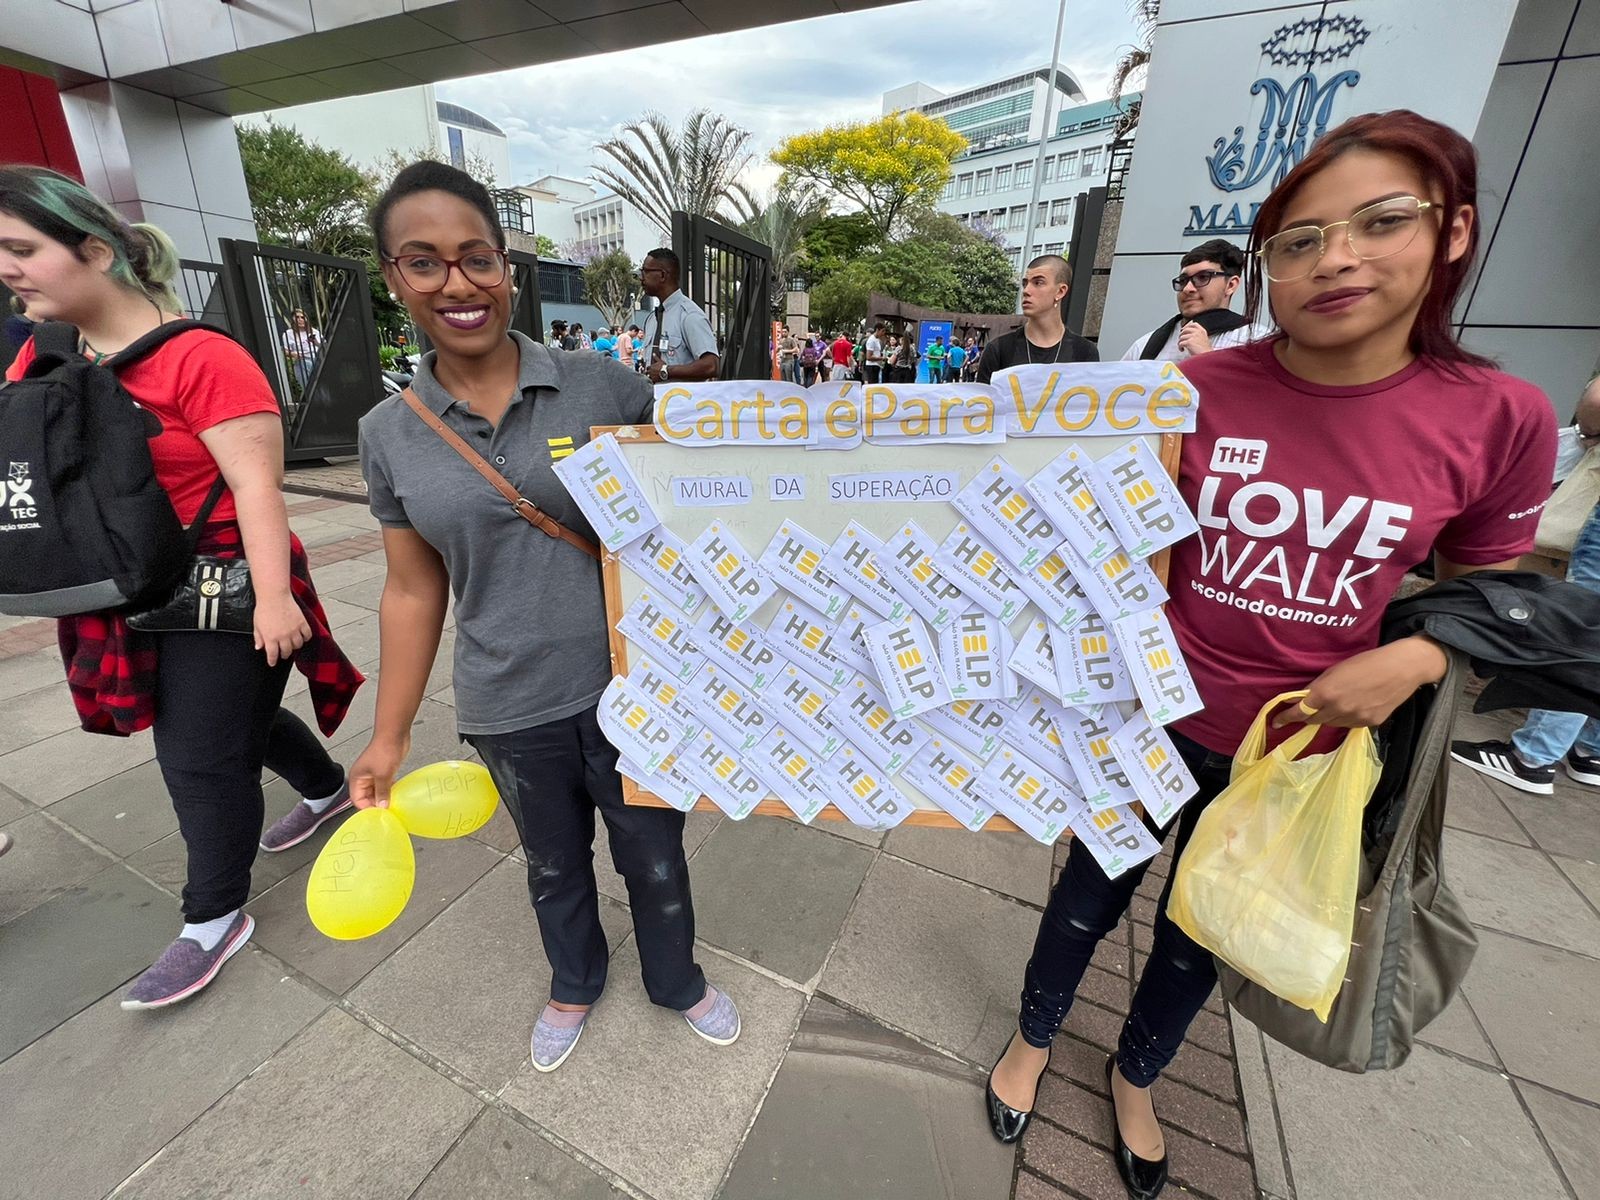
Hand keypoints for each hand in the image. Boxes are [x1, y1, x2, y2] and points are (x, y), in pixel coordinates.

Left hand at [253, 593, 310, 666]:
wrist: (274, 596)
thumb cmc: (264, 608)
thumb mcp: (256, 625)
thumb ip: (258, 637)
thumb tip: (259, 647)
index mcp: (270, 638)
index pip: (272, 655)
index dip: (272, 661)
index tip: (272, 663)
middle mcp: (283, 637)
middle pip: (286, 652)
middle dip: (284, 654)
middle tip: (283, 653)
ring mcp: (294, 630)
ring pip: (298, 645)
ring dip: (294, 646)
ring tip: (292, 644)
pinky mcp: (302, 623)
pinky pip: (307, 635)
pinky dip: (305, 638)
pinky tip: (302, 637)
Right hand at [349, 736, 408, 808]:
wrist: (395, 735)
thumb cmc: (385, 750)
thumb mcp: (383, 775)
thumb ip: (382, 792)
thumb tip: (382, 806)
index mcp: (357, 778)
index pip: (357, 800)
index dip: (367, 807)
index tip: (379, 814)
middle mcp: (363, 777)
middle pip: (366, 797)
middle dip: (376, 803)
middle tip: (388, 810)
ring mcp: (373, 774)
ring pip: (376, 792)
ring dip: (383, 797)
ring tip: (393, 804)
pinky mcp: (383, 771)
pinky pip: (383, 786)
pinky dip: (388, 791)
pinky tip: (396, 794)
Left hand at [1177, 321, 1212, 356]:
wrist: (1206, 357)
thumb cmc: (1205, 351)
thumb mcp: (1203, 339)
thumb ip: (1197, 335)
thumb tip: (1188, 334)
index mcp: (1202, 331)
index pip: (1193, 324)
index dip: (1187, 326)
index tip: (1183, 329)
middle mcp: (1197, 332)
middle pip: (1185, 330)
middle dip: (1181, 335)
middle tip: (1181, 339)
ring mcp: (1193, 337)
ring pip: (1181, 337)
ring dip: (1180, 342)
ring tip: (1182, 346)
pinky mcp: (1189, 342)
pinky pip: (1180, 343)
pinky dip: (1180, 347)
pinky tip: (1182, 350)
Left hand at [1272, 636, 1447, 729]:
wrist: (1402, 668)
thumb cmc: (1367, 661)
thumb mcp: (1336, 669)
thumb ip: (1318, 686)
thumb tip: (1303, 698)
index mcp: (1326, 692)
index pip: (1300, 711)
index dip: (1286, 718)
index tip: (1276, 722)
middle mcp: (1338, 709)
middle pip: (1314, 720)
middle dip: (1306, 717)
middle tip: (1301, 714)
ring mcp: (1355, 718)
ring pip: (1332, 724)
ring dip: (1327, 717)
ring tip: (1333, 705)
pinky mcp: (1370, 724)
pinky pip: (1350, 725)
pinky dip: (1345, 719)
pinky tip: (1351, 708)